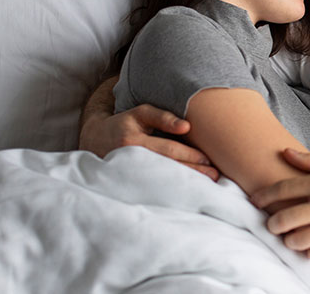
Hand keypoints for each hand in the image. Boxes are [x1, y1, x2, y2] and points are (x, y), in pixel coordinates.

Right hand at [79, 104, 219, 180]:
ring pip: (161, 181)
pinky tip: (186, 196)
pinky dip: (170, 192)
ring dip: (185, 184)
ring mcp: (128, 175)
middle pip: (168, 167)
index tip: (209, 160)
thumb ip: (163, 117)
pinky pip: (152, 189)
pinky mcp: (128, 184)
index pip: (169, 150)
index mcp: (134, 141)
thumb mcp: (140, 113)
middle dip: (193, 172)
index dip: (190, 156)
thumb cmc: (124, 123)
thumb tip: (187, 127)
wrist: (94, 140)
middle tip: (215, 175)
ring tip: (206, 186)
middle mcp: (130, 159)